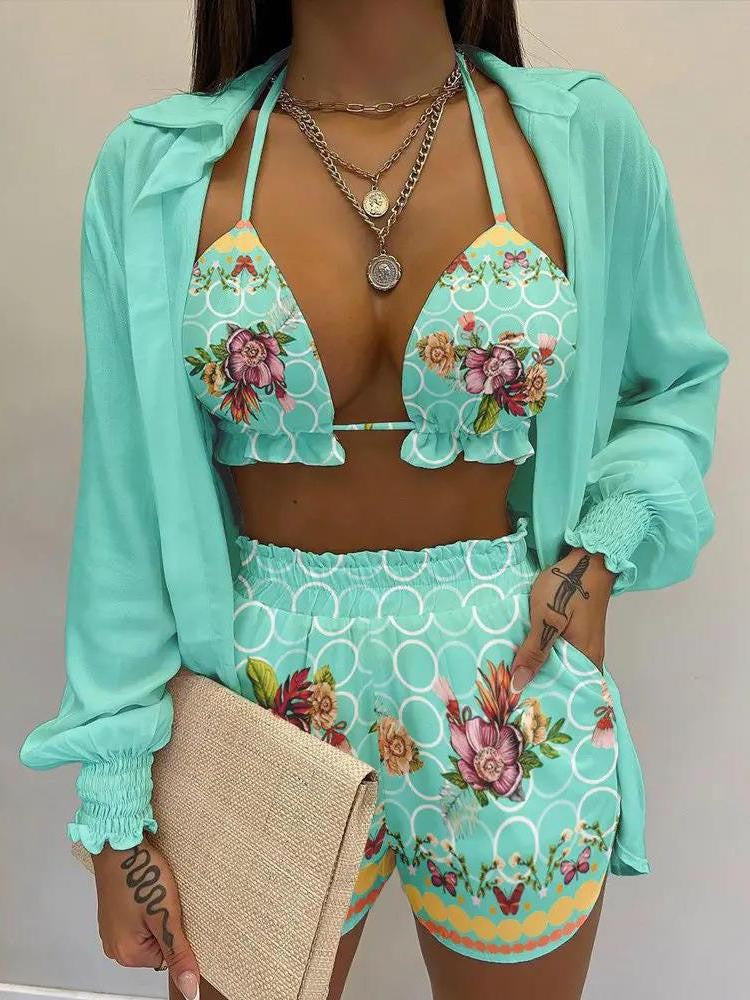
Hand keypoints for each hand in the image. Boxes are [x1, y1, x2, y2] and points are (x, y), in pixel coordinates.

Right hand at [92, 837, 199, 997]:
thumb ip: (178, 954)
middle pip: (156, 945)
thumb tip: (189, 988)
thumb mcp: (167, 917)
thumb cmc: (141, 875)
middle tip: (162, 900)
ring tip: (154, 892)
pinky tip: (147, 889)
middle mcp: (115, 946)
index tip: (172, 913)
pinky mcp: (114, 912)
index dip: (175, 933)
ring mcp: (112, 928)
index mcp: (127, 954)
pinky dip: (146, 905)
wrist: (119, 843)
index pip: (167, 958)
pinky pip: (138, 918)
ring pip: (148, 930)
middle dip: (164, 924)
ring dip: (156, 913)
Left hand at [510, 547, 614, 693]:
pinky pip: (559, 652)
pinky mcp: (576, 633)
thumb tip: (518, 684)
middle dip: (539, 687)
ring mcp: (583, 644)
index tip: (522, 710)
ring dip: (540, 670)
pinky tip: (524, 659)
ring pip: (559, 665)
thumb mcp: (546, 619)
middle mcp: (589, 657)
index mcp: (587, 659)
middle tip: (511, 699)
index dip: (547, 701)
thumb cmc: (568, 587)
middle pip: (563, 680)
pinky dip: (544, 656)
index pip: (569, 693)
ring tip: (513, 682)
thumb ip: (535, 651)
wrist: (587, 558)